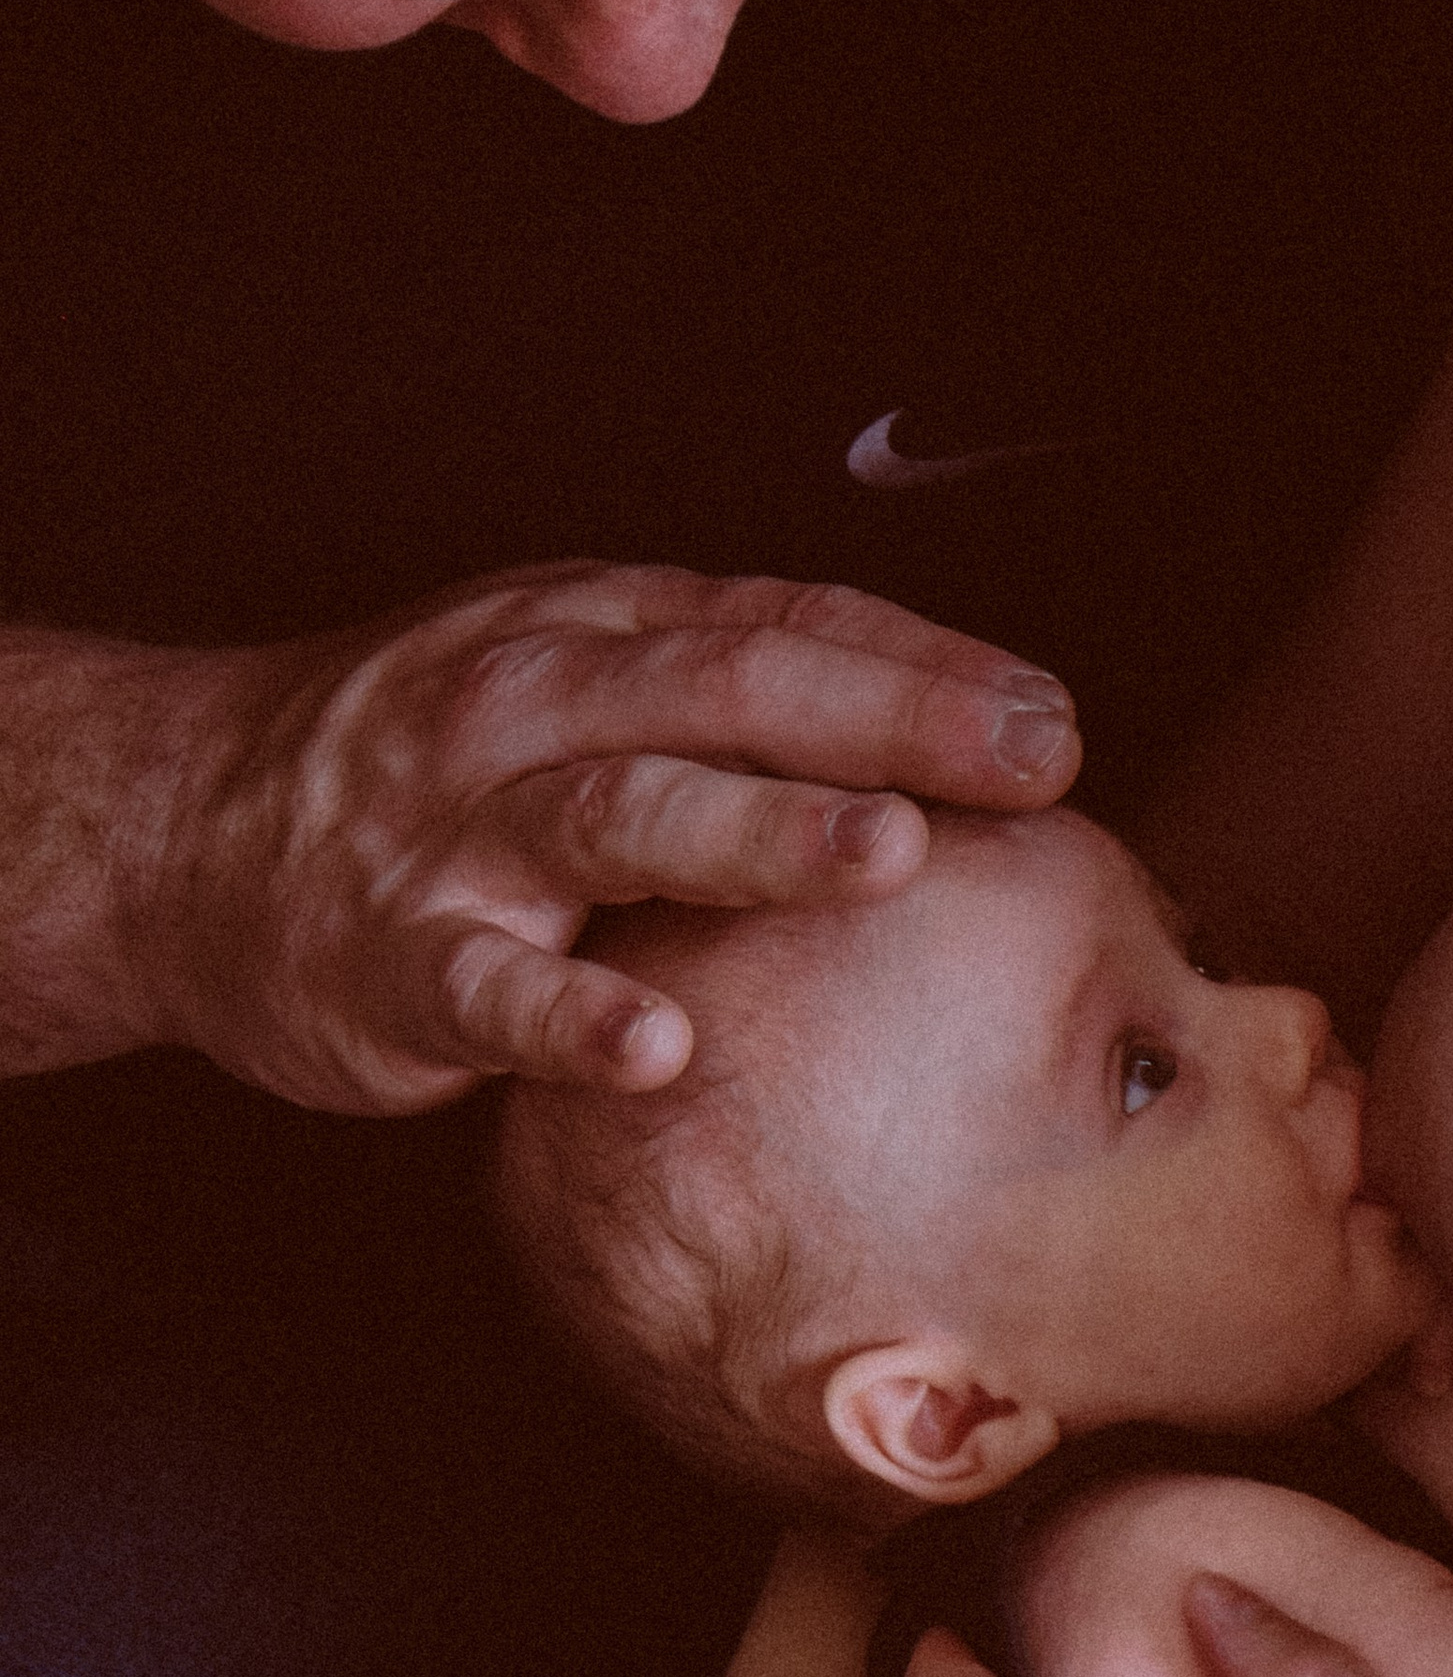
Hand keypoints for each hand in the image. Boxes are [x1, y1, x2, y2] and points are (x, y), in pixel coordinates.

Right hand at [133, 561, 1080, 1109]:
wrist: (176, 825)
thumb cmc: (431, 762)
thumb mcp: (577, 678)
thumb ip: (738, 696)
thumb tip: (965, 735)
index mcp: (600, 633)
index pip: (786, 628)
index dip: (925, 667)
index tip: (1053, 719)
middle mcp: (535, 708)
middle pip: (729, 694)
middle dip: (889, 722)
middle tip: (1027, 759)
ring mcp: (458, 831)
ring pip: (624, 815)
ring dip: (763, 833)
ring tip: (891, 854)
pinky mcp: (390, 959)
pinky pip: (489, 991)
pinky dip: (571, 1019)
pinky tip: (661, 1048)